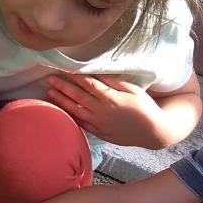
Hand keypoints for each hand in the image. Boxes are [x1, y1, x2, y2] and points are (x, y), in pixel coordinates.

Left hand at [47, 74, 167, 148]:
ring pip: (76, 111)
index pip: (88, 84)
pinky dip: (70, 117)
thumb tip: (96, 73)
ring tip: (50, 93)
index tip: (63, 69)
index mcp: (110, 98)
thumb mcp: (132, 90)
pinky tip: (62, 111)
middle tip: (49, 79)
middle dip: (62, 87)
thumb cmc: (145, 107)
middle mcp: (102, 111)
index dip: (74, 76)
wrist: (153, 132)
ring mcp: (99, 123)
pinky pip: (81, 124)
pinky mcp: (100, 133)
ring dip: (62, 101)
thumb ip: (113, 82)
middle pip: (78, 96)